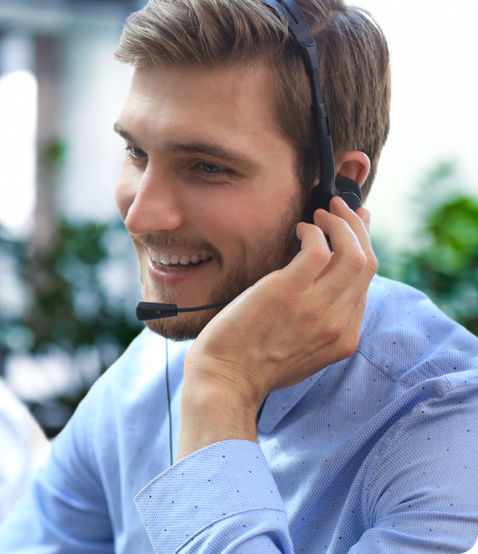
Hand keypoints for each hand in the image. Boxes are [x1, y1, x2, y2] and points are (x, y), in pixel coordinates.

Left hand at [178, 197, 376, 459]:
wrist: (224, 382)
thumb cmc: (249, 366)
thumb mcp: (300, 352)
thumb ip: (318, 324)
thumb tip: (317, 287)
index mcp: (343, 340)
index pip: (366, 285)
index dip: (364, 249)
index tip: (356, 230)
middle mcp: (337, 323)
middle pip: (366, 264)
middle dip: (358, 229)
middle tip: (341, 209)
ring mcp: (316, 308)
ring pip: (351, 252)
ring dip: (339, 223)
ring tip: (320, 212)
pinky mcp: (287, 291)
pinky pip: (318, 248)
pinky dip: (313, 230)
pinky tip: (299, 228)